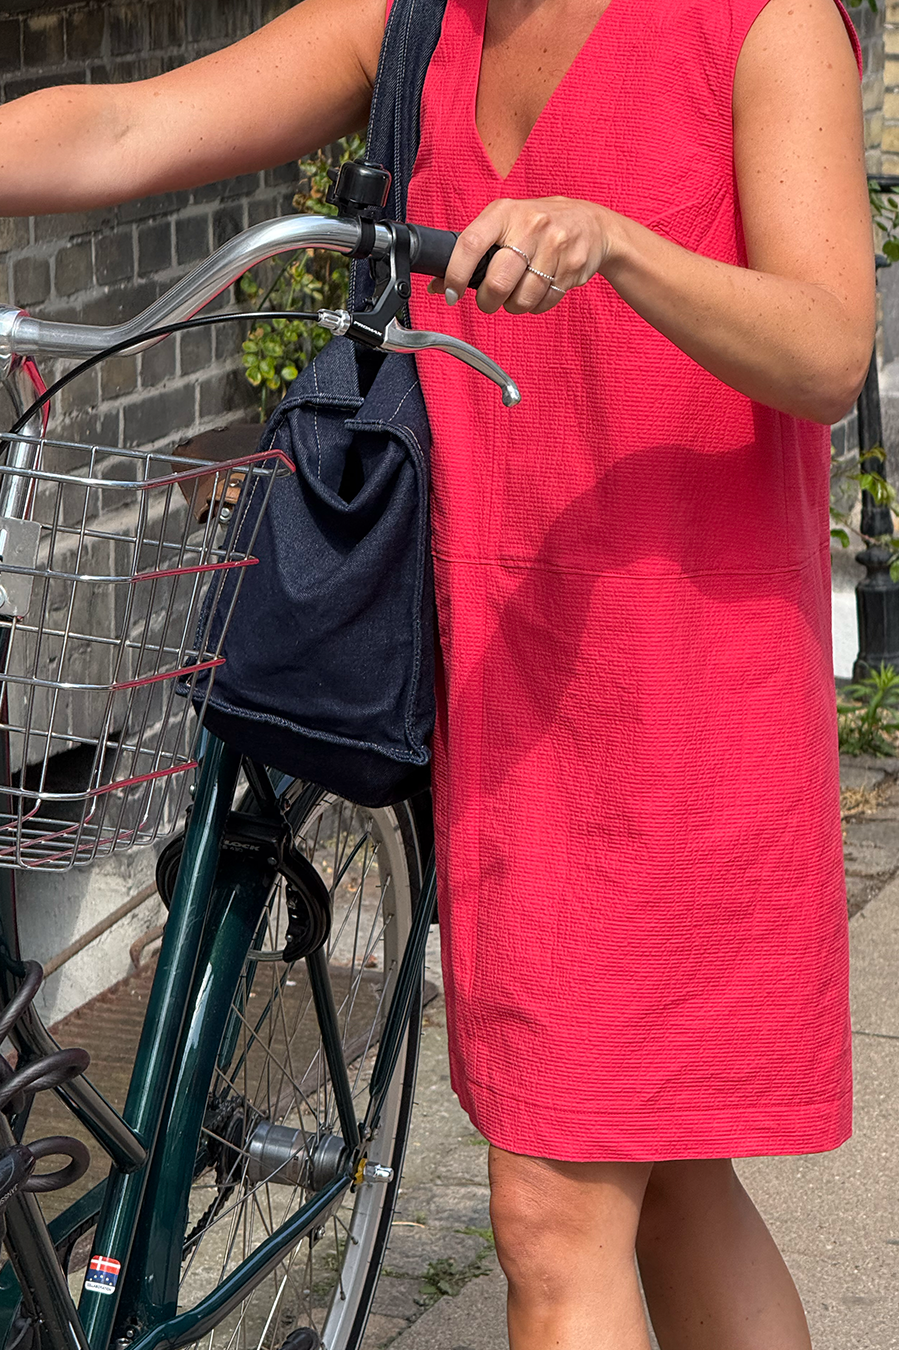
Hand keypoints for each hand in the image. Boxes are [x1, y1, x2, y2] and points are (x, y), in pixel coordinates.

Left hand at [428, 196, 615, 314]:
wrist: (591, 224)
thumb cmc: (538, 225)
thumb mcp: (504, 224)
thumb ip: (473, 251)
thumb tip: (438, 286)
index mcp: (504, 212)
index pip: (471, 244)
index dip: (456, 274)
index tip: (452, 293)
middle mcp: (530, 226)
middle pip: (498, 282)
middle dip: (488, 300)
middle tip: (489, 299)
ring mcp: (554, 246)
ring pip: (521, 298)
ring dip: (513, 305)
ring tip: (516, 293)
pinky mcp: (571, 268)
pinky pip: (543, 303)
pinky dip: (535, 305)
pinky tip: (538, 289)